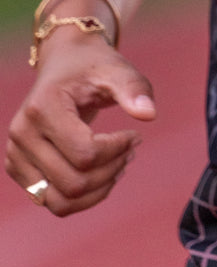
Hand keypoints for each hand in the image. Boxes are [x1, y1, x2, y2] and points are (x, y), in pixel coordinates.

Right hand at [5, 34, 155, 215]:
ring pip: (60, 202)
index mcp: (42, 107)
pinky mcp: (18, 168)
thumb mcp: (117, 70)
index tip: (135, 135)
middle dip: (111, 171)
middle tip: (131, 151)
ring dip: (97, 191)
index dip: (118, 150)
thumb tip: (149, 114)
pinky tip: (102, 172)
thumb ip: (134, 89)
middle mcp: (22, 134)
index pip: (85, 154)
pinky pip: (53, 202)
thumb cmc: (93, 67)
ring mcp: (15, 154)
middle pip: (73, 183)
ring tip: (118, 166)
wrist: (64, 64)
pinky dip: (83, 196)